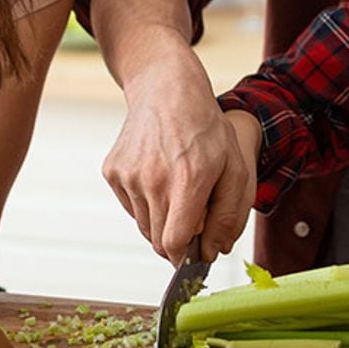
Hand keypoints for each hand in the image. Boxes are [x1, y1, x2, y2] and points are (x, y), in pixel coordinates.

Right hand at [103, 46, 253, 263]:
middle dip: (178, 238)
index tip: (197, 252)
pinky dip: (145, 202)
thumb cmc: (206, 129)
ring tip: (176, 187)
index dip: (187, 257)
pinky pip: (130, 207)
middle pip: (159, 241)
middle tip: (193, 211)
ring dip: (162, 220)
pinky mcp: (113, 171)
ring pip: (144, 226)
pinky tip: (159, 175)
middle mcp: (152, 179)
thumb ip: (229, 215)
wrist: (167, 90)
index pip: (175, 244)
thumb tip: (213, 253)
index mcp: (187, 180)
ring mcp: (128, 175)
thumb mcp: (235, 168)